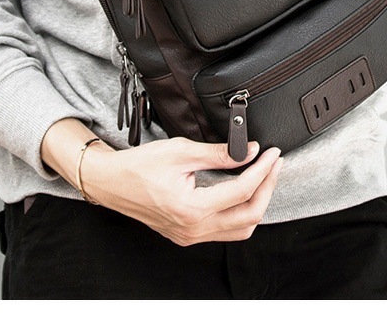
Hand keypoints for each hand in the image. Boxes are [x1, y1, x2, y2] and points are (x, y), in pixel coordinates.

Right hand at [82, 136, 283, 245]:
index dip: (263, 170)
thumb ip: (218, 153)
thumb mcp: (181, 151)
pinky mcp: (187, 235)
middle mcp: (194, 229)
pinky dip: (239, 213)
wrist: (112, 182)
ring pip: (240, 229)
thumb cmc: (139, 166)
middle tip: (274, 164)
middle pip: (250, 216)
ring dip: (256, 204)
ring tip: (262, 178)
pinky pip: (223, 231)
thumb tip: (247, 151)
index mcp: (192, 209)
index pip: (242, 191)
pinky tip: (241, 193)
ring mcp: (190, 236)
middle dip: (267, 187)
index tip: (272, 154)